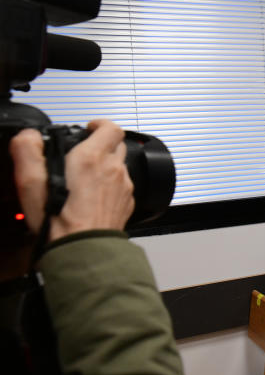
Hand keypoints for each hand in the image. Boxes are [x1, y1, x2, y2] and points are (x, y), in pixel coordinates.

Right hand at [11, 120, 133, 241]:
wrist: (83, 249)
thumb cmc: (60, 221)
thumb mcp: (31, 182)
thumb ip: (27, 151)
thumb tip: (27, 136)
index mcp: (92, 158)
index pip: (110, 127)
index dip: (100, 124)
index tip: (89, 128)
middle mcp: (113, 170)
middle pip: (116, 145)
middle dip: (102, 144)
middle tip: (84, 152)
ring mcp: (123, 187)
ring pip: (120, 166)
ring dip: (106, 166)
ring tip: (85, 177)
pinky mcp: (127, 204)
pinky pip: (122, 187)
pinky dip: (110, 186)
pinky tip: (93, 197)